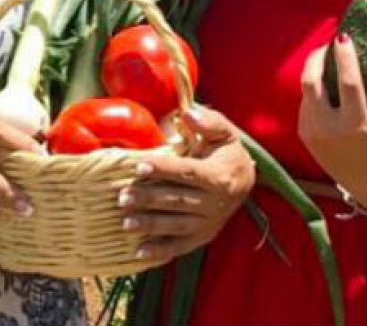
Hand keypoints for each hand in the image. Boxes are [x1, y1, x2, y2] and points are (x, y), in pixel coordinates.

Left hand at [119, 105, 255, 261]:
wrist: (245, 181)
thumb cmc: (226, 151)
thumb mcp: (223, 131)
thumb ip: (207, 121)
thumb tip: (188, 113)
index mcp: (218, 176)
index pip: (187, 172)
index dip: (163, 169)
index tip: (139, 166)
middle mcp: (215, 203)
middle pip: (177, 201)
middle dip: (148, 199)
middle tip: (121, 197)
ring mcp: (208, 223)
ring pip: (175, 225)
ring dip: (150, 225)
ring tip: (125, 223)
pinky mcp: (201, 236)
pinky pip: (180, 246)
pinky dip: (160, 251)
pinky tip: (139, 253)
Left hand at [298, 35, 366, 204]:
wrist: (366, 181)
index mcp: (357, 125)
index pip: (347, 83)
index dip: (344, 57)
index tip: (344, 37)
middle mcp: (329, 129)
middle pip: (312, 82)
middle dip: (317, 58)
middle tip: (330, 45)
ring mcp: (312, 131)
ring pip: (307, 90)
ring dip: (315, 71)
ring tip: (328, 59)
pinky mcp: (303, 133)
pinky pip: (305, 102)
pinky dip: (314, 90)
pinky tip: (324, 82)